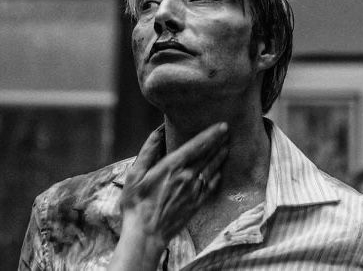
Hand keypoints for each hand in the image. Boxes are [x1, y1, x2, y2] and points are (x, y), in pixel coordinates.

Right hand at [108, 122, 228, 269]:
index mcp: (173, 166)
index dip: (211, 134)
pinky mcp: (196, 204)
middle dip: (219, 142)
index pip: (197, 145)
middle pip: (208, 155)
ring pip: (212, 169)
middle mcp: (187, 176)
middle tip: (227, 132)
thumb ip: (148, 150)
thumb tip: (159, 130)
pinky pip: (211, 186)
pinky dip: (217, 177)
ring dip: (220, 157)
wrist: (146, 235)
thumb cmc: (136, 203)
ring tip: (226, 147)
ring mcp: (194, 191)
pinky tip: (220, 172)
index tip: (222, 126)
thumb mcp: (134, 174)